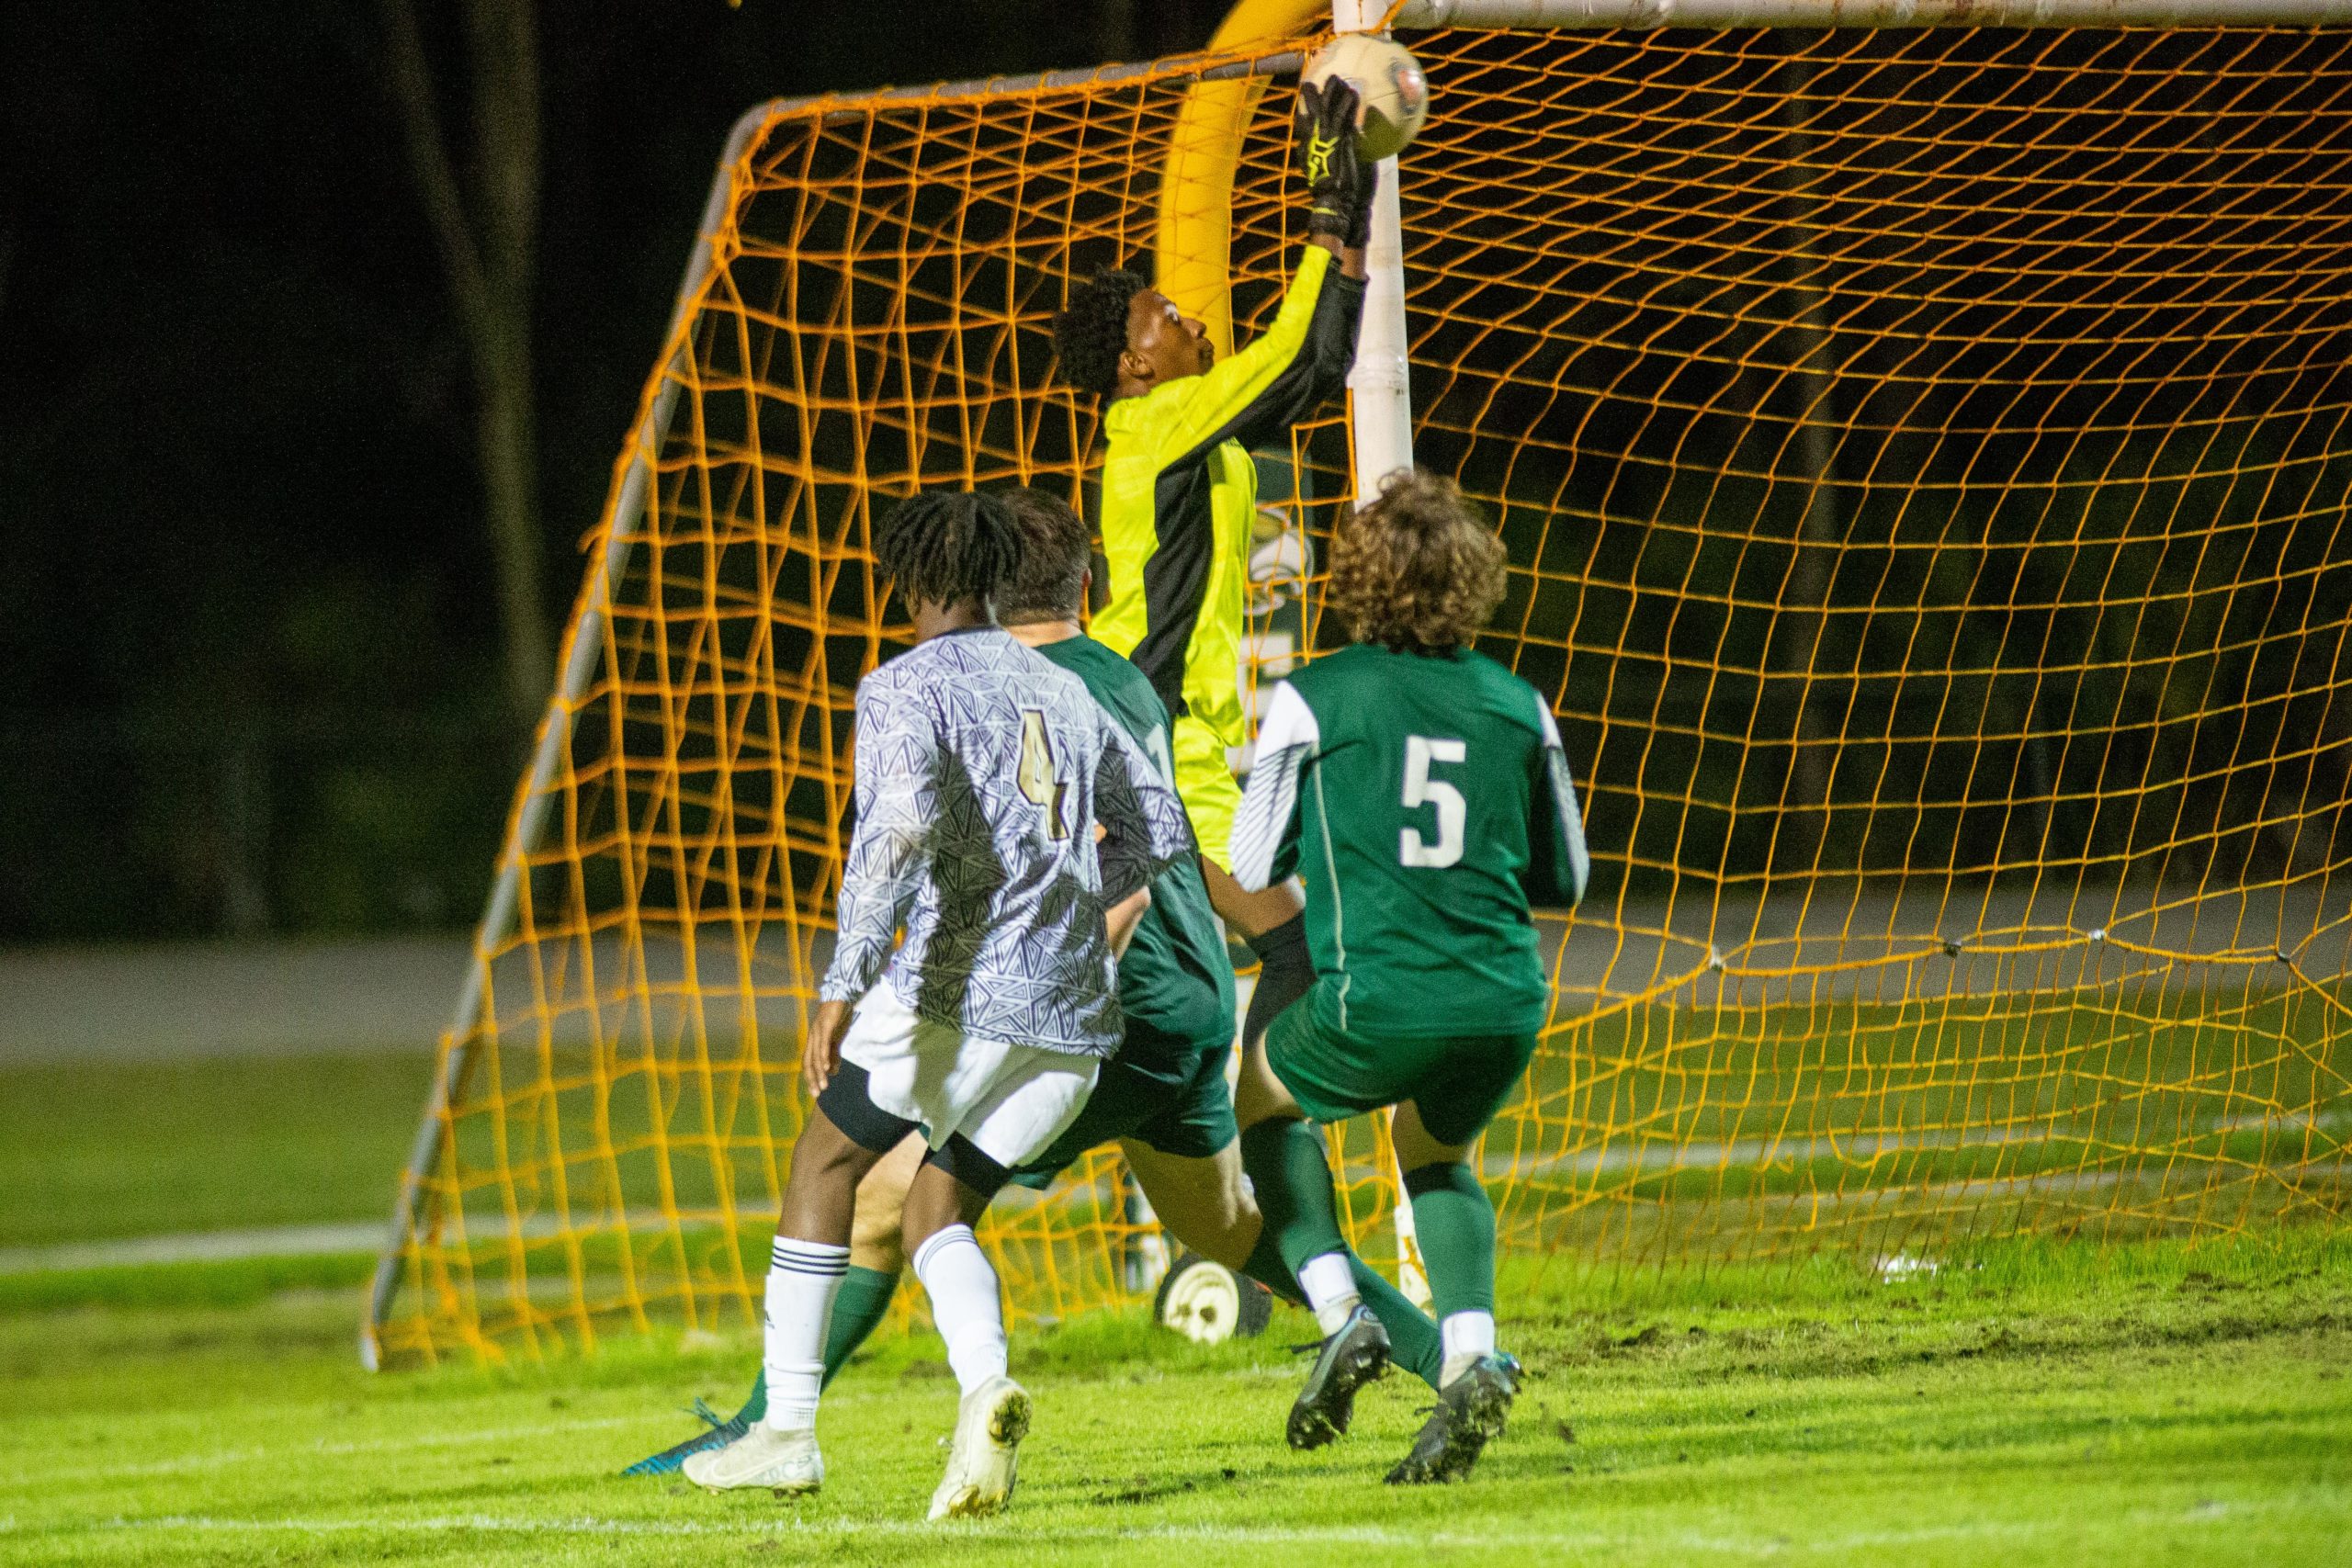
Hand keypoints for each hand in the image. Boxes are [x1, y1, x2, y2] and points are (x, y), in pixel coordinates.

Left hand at [803, 998, 851, 1100]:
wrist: (840, 995)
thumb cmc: (837, 1016)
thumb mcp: (837, 1038)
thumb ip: (834, 1054)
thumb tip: (833, 1072)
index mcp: (813, 1041)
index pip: (808, 1063)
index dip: (810, 1078)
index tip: (815, 1092)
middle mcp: (812, 1038)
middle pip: (809, 1062)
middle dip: (812, 1079)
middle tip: (817, 1094)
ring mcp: (818, 1032)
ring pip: (816, 1056)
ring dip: (820, 1072)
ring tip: (824, 1085)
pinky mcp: (826, 1025)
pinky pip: (824, 1043)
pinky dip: (825, 1056)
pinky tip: (828, 1067)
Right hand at [1295, 76, 1367, 243]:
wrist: (1337, 201)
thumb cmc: (1337, 191)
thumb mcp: (1334, 170)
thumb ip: (1338, 152)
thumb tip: (1351, 139)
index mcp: (1307, 149)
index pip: (1302, 125)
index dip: (1301, 110)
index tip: (1303, 99)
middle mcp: (1313, 142)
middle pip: (1310, 111)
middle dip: (1311, 95)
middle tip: (1312, 82)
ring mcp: (1325, 139)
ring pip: (1326, 109)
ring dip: (1332, 92)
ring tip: (1336, 79)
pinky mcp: (1338, 140)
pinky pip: (1343, 117)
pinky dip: (1348, 104)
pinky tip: (1354, 93)